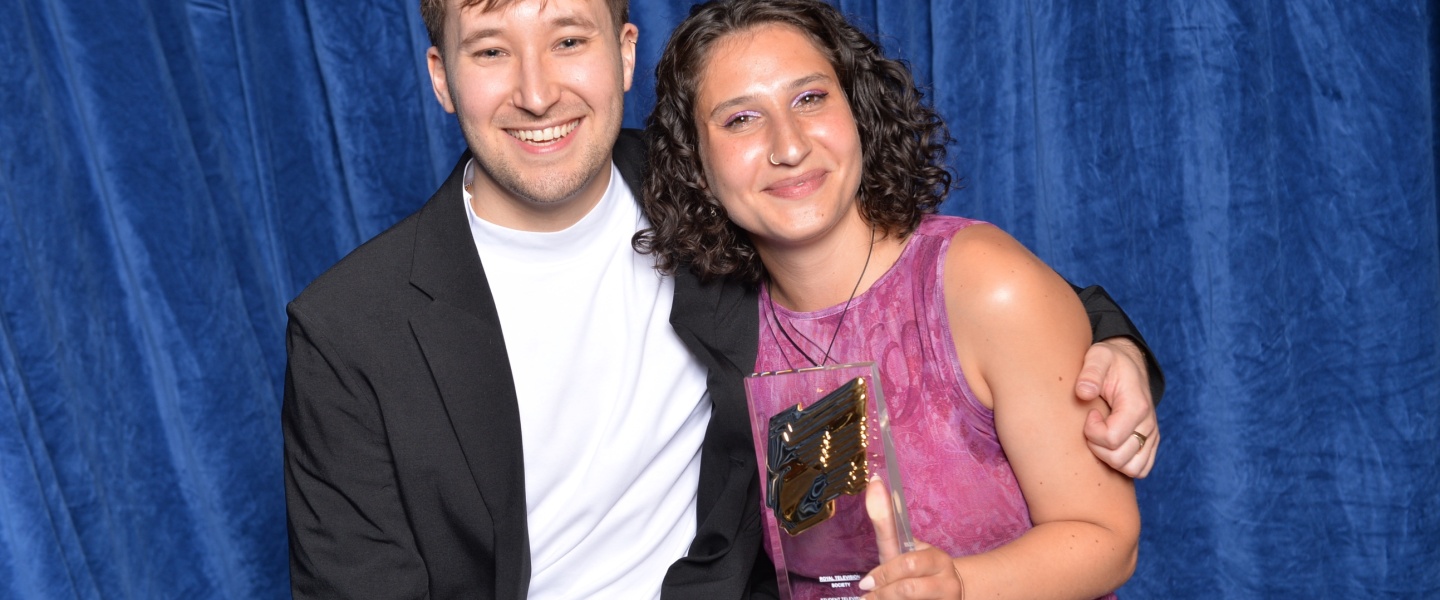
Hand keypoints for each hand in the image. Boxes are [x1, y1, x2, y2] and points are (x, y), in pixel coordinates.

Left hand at [860, 478, 963, 598]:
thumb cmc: (914, 571)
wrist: (943, 596)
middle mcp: (948, 582)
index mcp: (937, 559)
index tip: (865, 582)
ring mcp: (948, 599)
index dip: (884, 574)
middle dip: (883, 592)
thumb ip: (886, 520)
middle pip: (908, 588)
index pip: (908, 563)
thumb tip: (874, 481)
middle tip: (868, 594)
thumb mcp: (900, 548)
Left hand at [1076, 337, 1158, 477]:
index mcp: (1136, 406)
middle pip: (1119, 458)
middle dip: (1096, 446)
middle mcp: (1149, 424)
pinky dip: (1123, 465)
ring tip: (1100, 437)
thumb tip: (1083, 393)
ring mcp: (1152, 436)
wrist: (1129, 363)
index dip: (1092, 431)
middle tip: (1091, 425)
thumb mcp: (1098, 356)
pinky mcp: (1150, 443)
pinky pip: (1140, 469)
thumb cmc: (1110, 361)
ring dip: (1109, 459)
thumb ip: (1090, 372)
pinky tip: (1109, 447)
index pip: (1111, 438)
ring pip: (1132, 469)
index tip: (1090, 413)